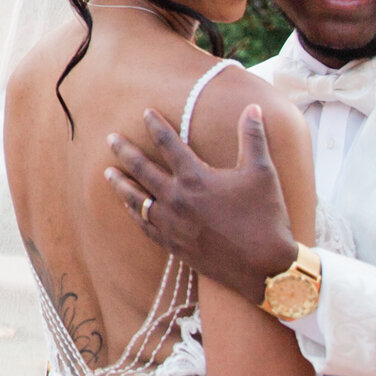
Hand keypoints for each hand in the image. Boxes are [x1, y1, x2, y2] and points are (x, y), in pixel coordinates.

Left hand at [104, 105, 297, 300]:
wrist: (265, 268)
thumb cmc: (266, 217)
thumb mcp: (262, 172)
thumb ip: (253, 137)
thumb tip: (254, 107)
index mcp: (196, 178)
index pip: (169, 143)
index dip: (156, 125)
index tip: (145, 113)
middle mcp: (177, 199)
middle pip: (142, 169)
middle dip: (124, 151)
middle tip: (110, 138)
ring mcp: (172, 224)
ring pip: (136, 199)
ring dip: (121, 184)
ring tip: (108, 173)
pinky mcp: (173, 245)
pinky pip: (145, 225)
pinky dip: (134, 213)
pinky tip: (128, 207)